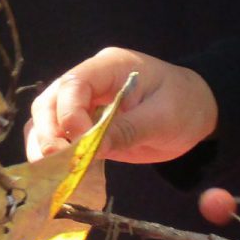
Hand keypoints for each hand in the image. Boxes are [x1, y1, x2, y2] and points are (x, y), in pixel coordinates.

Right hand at [25, 47, 216, 163]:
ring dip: (42, 144)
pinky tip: (56, 173)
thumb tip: (92, 149)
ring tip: (51, 171)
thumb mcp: (164, 118)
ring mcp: (84, 103)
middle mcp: (89, 82)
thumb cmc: (185, 106)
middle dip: (48, 132)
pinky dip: (52, 153)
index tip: (82, 143)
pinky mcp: (85, 125)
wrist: (196, 112)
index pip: (72, 84)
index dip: (69, 114)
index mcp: (109, 67)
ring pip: (46, 119)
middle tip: (58, 161)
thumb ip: (128, 130)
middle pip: (50, 101)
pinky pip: (58, 135)